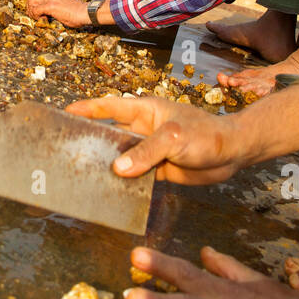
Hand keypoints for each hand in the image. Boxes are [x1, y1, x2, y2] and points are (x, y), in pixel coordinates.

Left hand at [27, 0, 89, 26]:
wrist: (86, 12)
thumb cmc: (77, 11)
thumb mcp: (64, 3)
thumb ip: (54, 4)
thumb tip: (45, 12)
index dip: (33, 3)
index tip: (37, 12)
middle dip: (30, 7)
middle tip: (35, 16)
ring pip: (31, 2)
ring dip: (32, 12)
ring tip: (39, 18)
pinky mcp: (51, 5)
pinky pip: (36, 10)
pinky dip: (37, 16)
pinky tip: (44, 19)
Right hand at [65, 95, 244, 183]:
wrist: (233, 153)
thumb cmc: (207, 134)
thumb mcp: (174, 138)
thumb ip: (146, 152)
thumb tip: (118, 169)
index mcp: (145, 110)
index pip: (110, 107)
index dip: (88, 109)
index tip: (66, 112)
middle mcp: (143, 129)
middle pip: (111, 134)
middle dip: (91, 141)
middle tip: (66, 151)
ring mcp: (150, 150)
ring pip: (121, 157)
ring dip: (106, 165)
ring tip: (81, 175)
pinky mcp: (157, 169)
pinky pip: (134, 176)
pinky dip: (122, 183)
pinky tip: (109, 192)